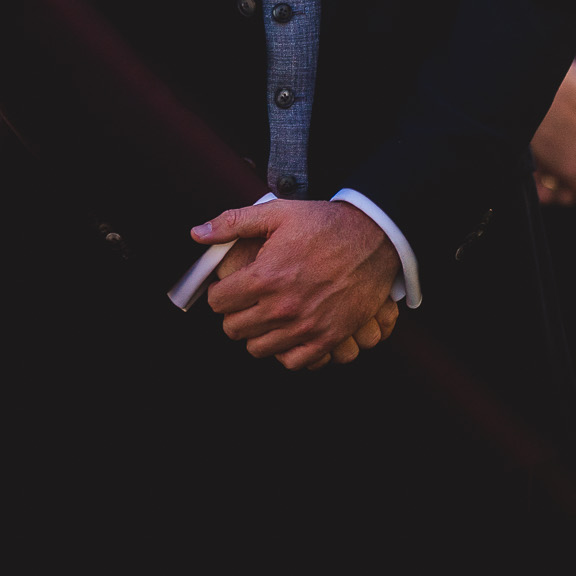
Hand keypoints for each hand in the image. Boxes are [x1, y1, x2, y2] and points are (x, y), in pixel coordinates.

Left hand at [192, 199, 402, 370]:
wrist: (378, 237)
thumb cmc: (327, 224)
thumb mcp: (280, 213)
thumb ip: (234, 222)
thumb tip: (197, 234)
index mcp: (265, 276)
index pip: (218, 302)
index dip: (222, 292)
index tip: (232, 287)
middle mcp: (282, 306)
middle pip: (234, 328)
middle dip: (236, 314)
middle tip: (250, 301)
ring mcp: (306, 326)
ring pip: (258, 349)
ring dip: (259, 333)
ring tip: (269, 316)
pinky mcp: (328, 337)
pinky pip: (292, 362)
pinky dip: (287, 352)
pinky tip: (290, 333)